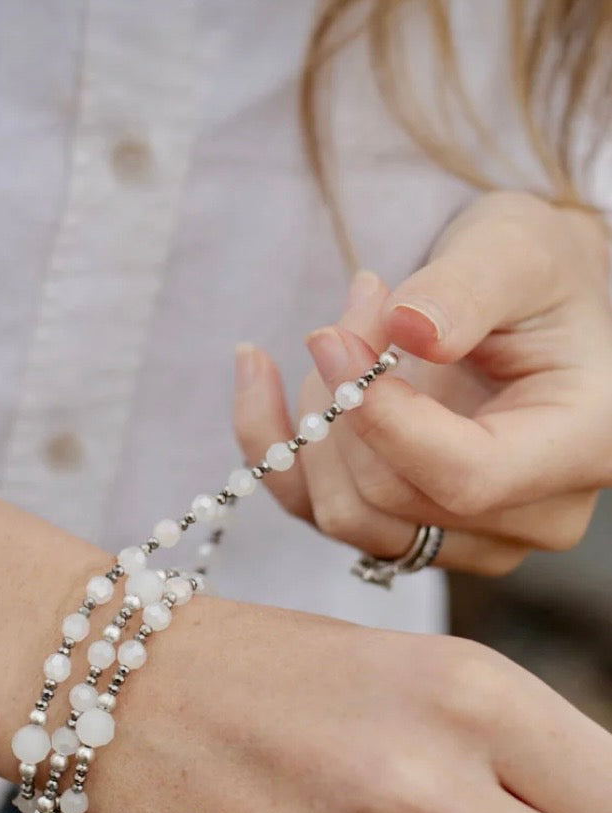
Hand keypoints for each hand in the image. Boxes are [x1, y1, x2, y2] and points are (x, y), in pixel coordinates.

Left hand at [235, 191, 611, 574]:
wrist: (528, 306)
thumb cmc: (535, 273)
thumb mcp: (515, 248)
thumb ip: (468, 288)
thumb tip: (411, 331)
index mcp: (580, 448)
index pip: (464, 476)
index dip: (380, 417)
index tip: (331, 339)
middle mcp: (532, 515)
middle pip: (387, 498)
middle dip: (345, 399)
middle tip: (351, 309)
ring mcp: (466, 539)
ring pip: (342, 513)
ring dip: (316, 418)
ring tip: (340, 330)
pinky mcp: (405, 534)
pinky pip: (310, 508)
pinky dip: (272, 442)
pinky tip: (258, 370)